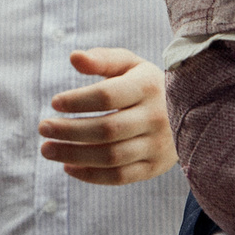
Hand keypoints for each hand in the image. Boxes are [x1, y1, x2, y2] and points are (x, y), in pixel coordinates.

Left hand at [39, 48, 176, 184]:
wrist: (192, 112)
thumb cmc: (146, 84)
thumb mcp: (130, 65)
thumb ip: (102, 59)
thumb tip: (73, 57)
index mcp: (147, 86)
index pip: (107, 96)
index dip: (78, 100)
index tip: (54, 102)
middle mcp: (155, 117)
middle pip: (106, 130)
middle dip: (69, 131)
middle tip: (42, 128)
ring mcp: (157, 145)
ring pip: (111, 156)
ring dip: (74, 155)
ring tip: (47, 149)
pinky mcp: (155, 166)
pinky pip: (120, 177)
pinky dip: (91, 175)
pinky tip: (68, 166)